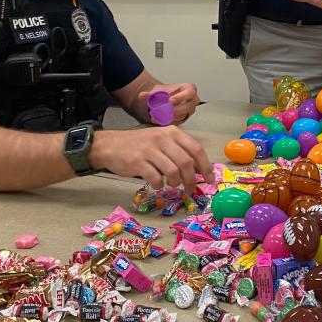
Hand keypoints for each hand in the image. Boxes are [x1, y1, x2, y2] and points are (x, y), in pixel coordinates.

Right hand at [92, 126, 213, 193]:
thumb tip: (199, 169)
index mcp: (172, 132)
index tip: (210, 179)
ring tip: (172, 185)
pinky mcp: (138, 162)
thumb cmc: (140, 144)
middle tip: (191, 189)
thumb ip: (179, 151)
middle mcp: (163, 139)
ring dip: (176, 183)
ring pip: (173, 171)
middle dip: (192, 179)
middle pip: (186, 162)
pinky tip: (157, 184)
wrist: (110, 145)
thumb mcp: (162, 141)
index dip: (206, 166)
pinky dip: (159, 185)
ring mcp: (150, 150)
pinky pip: (156, 178)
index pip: (196, 149)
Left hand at [139, 83, 199, 123]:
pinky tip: (158, 119)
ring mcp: (190, 110)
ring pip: (182, 115)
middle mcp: (193, 100)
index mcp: (189, 89)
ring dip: (169, 116)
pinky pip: (178, 121)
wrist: (166, 98)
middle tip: (163, 110)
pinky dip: (168, 121)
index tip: (170, 100)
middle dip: (175, 109)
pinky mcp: (185, 118)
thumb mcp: (159, 90)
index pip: (189, 93)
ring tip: (156, 115)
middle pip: (187, 107)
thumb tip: (141, 95)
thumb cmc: (166, 92)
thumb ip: (150, 93)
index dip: (181, 97)